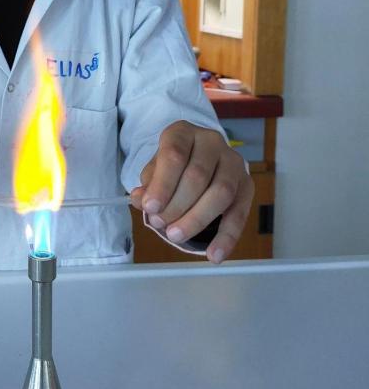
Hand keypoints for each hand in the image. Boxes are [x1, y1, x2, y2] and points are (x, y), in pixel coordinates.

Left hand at [130, 121, 253, 263]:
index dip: (162, 183)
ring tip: (175, 236)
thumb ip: (148, 185)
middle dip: (176, 205)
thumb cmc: (172, 166)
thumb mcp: (154, 170)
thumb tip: (142, 201)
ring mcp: (233, 162)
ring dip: (197, 219)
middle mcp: (212, 142)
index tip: (150, 207)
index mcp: (183, 133)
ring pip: (221, 193)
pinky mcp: (247, 185)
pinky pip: (240, 214)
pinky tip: (214, 255)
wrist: (197, 158)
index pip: (174, 154)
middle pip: (198, 175)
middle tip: (159, 224)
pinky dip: (227, 237)